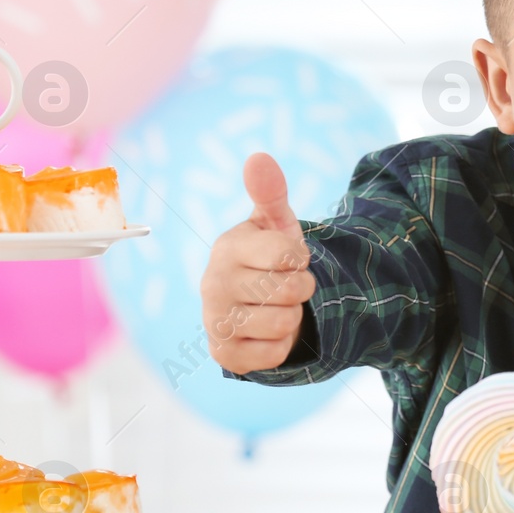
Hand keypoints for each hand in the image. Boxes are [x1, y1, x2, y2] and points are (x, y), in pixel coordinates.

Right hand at [202, 152, 317, 373]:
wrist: (256, 308)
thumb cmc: (269, 260)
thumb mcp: (277, 225)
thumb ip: (271, 193)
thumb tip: (259, 157)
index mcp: (227, 247)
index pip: (290, 254)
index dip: (301, 259)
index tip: (288, 259)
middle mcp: (212, 283)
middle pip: (290, 290)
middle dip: (300, 289)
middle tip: (285, 286)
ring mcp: (214, 321)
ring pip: (284, 323)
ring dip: (292, 318)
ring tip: (276, 308)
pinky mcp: (223, 355)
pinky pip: (273, 354)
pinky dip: (280, 346)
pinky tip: (266, 333)